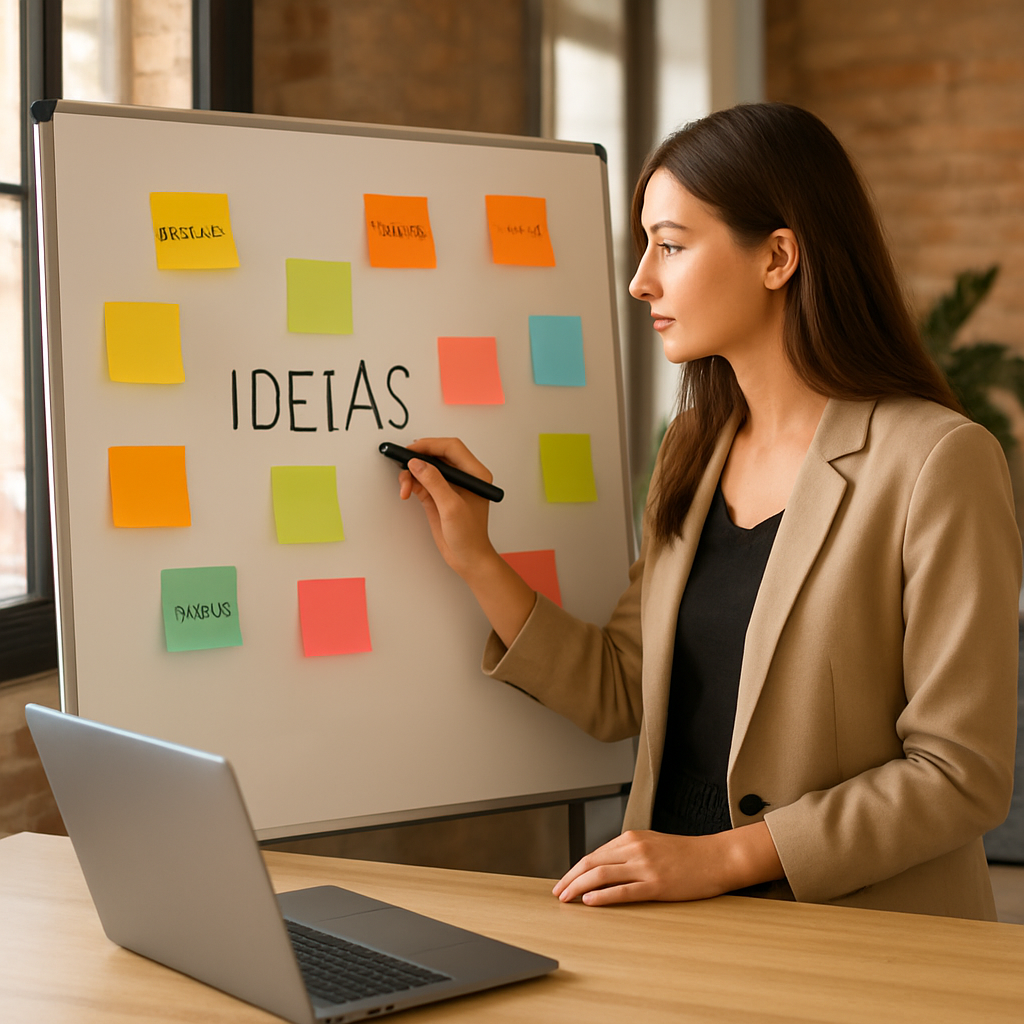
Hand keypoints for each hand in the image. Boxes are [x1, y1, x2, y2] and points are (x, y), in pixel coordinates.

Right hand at [397, 438, 536, 646]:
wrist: (467, 559)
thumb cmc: (470, 537)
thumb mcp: (452, 508)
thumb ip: (435, 483)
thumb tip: (418, 464)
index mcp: (475, 474)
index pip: (452, 448)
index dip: (430, 445)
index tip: (412, 450)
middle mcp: (463, 476)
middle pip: (437, 455)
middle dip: (417, 458)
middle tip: (402, 462)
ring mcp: (449, 485)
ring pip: (426, 468)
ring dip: (411, 474)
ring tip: (404, 487)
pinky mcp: (437, 495)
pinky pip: (421, 481)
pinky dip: (411, 483)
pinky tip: (406, 491)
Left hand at [552, 823, 783, 905]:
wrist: (716, 857)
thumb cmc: (687, 854)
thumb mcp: (653, 844)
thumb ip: (630, 853)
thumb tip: (606, 868)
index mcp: (632, 838)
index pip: (594, 854)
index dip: (575, 869)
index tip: (564, 881)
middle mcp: (635, 848)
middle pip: (591, 863)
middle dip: (570, 878)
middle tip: (557, 892)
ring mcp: (645, 866)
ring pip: (601, 875)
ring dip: (578, 887)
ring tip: (566, 899)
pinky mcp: (657, 884)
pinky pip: (623, 891)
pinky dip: (602, 896)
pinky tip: (589, 902)